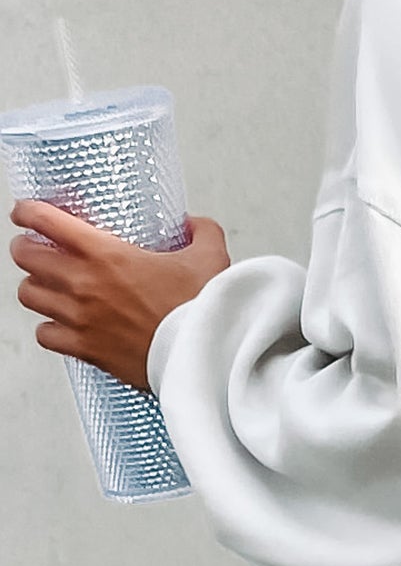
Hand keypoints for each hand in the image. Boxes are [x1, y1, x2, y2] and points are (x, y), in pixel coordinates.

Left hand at [9, 197, 231, 392]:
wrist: (200, 354)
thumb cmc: (200, 308)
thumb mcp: (209, 255)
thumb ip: (201, 232)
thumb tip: (193, 226)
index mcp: (106, 254)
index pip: (45, 221)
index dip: (28, 211)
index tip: (27, 211)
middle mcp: (83, 284)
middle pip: (25, 256)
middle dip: (27, 247)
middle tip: (36, 246)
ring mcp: (79, 318)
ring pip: (28, 295)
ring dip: (35, 286)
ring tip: (47, 284)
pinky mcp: (84, 349)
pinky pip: (45, 334)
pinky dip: (48, 327)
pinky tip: (62, 324)